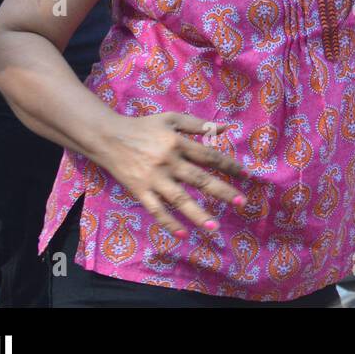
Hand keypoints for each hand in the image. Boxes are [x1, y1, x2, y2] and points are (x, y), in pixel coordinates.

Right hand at [93, 111, 246, 235]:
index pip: (209, 156)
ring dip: (198, 214)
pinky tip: (183, 234)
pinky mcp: (140, 191)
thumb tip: (225, 128)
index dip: (228, 165)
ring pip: (179, 199)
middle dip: (221, 191)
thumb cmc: (143, 127)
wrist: (108, 137)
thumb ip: (198, 124)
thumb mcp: (171, 119)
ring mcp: (154, 178)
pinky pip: (156, 210)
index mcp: (178, 143)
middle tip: (241, 202)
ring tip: (215, 227)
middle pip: (199, 178)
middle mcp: (168, 162)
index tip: (246, 175)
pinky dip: (169, 223)